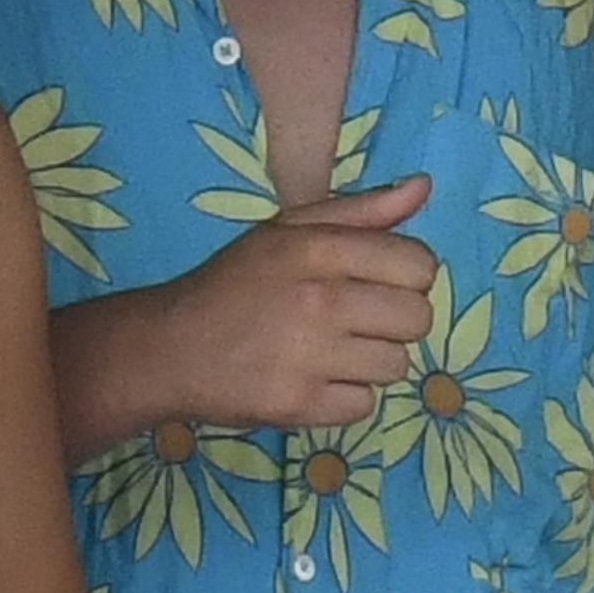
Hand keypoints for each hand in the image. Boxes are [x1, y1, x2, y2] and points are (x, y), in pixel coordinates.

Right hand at [152, 178, 436, 427]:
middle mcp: (319, 300)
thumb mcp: (288, 230)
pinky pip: (364, 405)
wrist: (170, 346)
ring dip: (369, 362)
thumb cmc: (235, 283)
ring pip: (396, 365)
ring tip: (329, 352)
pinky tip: (312, 380)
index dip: (407, 276)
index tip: (375, 284)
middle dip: (394, 322)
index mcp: (318, 249)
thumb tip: (423, 187)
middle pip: (417, 319)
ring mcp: (310, 357)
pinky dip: (343, 398)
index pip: (419, 265)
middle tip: (353, 322)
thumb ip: (360, 211)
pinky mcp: (299, 405)